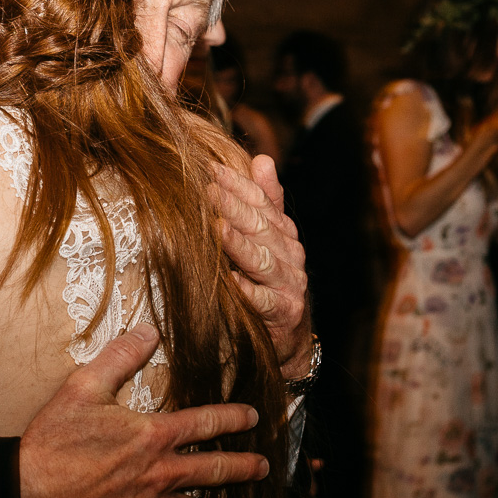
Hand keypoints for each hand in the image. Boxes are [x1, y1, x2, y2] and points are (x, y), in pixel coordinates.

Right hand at [19, 323, 268, 497]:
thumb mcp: (83, 387)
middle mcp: (158, 474)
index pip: (203, 423)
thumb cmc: (54, 441)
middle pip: (212, 470)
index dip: (232, 417)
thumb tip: (148, 332)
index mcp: (152, 436)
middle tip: (263, 468)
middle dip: (242, 468)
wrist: (29, 493)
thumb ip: (119, 357)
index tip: (253, 417)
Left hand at [207, 156, 310, 375]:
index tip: (210, 167)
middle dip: (233, 206)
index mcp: (284, 234)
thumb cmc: (270, 283)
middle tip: (207, 189)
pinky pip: (262, 302)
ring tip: (216, 228)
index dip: (238, 184)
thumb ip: (267, 201)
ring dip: (238, 244)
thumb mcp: (270, 240)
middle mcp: (290, 256)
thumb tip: (263, 158)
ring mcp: (289, 285)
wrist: (289, 339)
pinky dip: (246, 291)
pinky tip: (230, 280)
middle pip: (260, 227)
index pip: (262, 202)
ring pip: (262, 260)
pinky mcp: (284, 314)